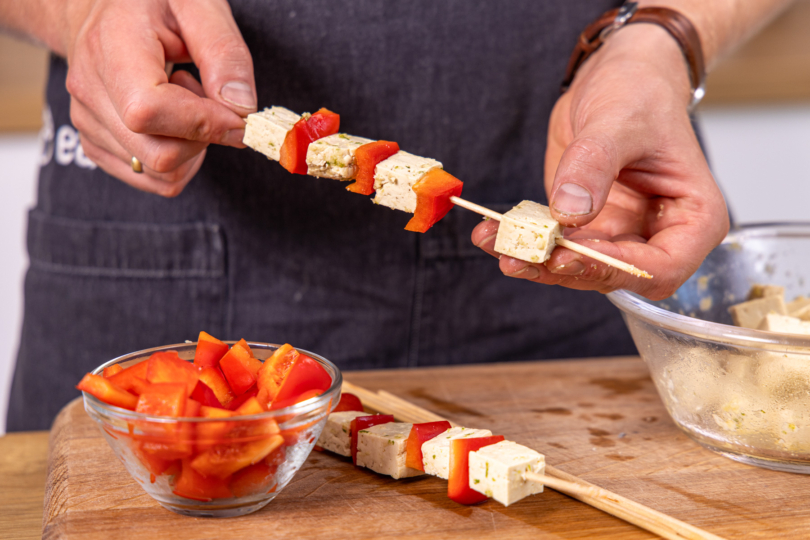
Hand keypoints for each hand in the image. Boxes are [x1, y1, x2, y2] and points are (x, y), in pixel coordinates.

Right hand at [62, 0, 254, 195]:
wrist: (101, 7)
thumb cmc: (153, 3)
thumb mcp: (198, 6)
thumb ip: (225, 54)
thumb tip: (241, 110)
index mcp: (111, 48)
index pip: (148, 112)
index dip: (203, 123)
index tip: (237, 116)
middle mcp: (90, 91)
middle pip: (159, 155)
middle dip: (203, 138)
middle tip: (206, 96)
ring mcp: (88, 122)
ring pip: (160, 173)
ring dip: (191, 147)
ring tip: (184, 99)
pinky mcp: (97, 144)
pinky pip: (152, 177)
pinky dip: (177, 157)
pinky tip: (171, 118)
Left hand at [472, 24, 728, 299]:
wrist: (618, 77)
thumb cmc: (640, 93)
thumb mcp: (619, 121)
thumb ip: (594, 166)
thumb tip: (569, 212)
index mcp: (693, 219)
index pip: (659, 268)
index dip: (613, 269)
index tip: (569, 255)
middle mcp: (658, 237)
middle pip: (612, 276)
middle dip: (562, 270)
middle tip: (518, 257)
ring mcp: (619, 236)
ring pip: (576, 268)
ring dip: (533, 261)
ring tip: (493, 243)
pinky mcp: (585, 228)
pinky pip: (553, 246)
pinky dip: (521, 243)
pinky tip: (490, 232)